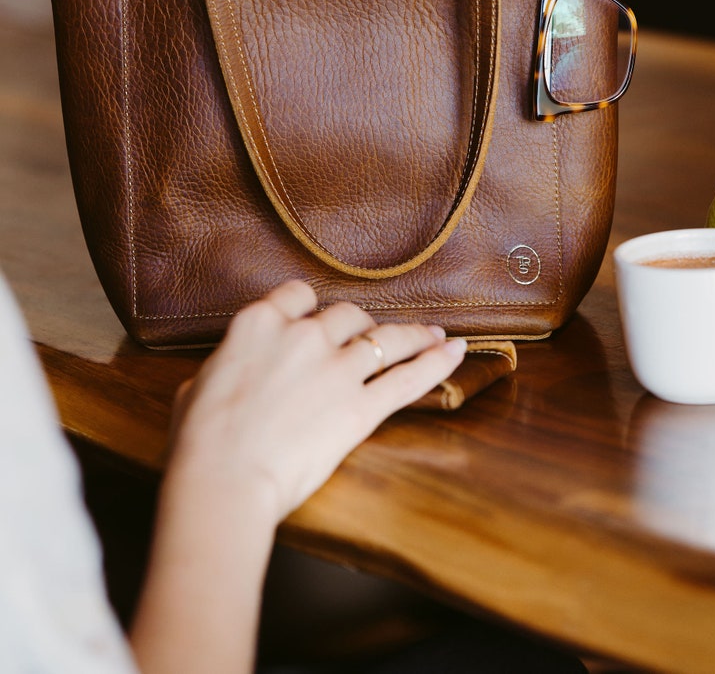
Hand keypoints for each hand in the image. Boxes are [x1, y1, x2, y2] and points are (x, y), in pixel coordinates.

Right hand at [165, 280, 467, 521]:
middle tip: (368, 340)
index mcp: (259, 324)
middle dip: (359, 326)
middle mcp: (303, 335)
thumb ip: (227, 366)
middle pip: (346, 314)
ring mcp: (337, 368)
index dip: (310, 308)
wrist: (223, 480)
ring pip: (386, 337)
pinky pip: (408, 377)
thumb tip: (231, 370)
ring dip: (412, 333)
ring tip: (433, 333)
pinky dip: (436, 362)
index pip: (297, 295)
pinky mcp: (361, 406)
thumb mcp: (198, 387)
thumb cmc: (199, 442)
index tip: (316, 318)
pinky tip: (455, 350)